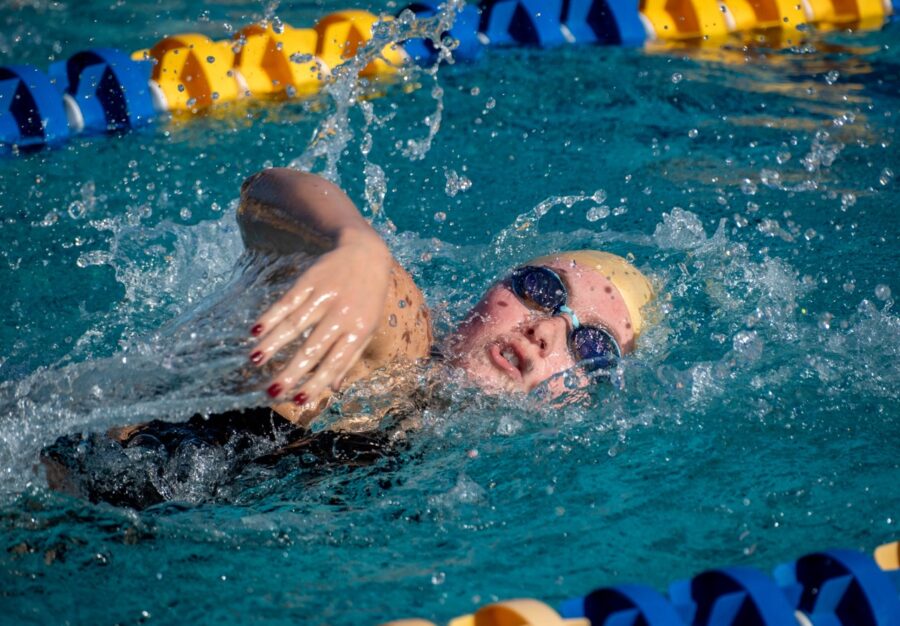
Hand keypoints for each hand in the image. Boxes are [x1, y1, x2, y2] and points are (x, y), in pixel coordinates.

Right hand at [249, 229, 391, 404]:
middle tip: (271, 391)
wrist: (366, 253)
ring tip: (255, 361)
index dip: (317, 382)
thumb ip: (350, 357)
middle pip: (312, 347)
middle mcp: (342, 314)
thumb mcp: (368, 327)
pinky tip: (256, 330)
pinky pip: (288, 301)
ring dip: (273, 343)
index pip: (335, 362)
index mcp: (359, 331)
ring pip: (296, 324)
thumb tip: (333, 388)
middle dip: (291, 371)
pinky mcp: (310, 280)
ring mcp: (325, 296)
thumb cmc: (368, 298)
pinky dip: (271, 316)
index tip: (298, 400)